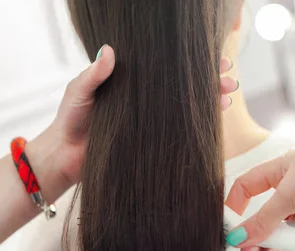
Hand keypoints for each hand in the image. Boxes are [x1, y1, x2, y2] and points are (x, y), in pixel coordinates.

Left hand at [31, 46, 239, 195]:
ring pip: (188, 109)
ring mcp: (153, 122)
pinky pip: (179, 134)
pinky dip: (198, 128)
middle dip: (212, 81)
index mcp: (135, 82)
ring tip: (228, 96)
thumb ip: (94, 74)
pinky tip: (213, 122)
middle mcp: (149, 101)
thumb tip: (108, 50)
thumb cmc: (69, 120)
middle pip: (186, 87)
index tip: (215, 58)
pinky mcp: (153, 142)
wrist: (64, 156)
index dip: (193, 63)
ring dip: (211, 102)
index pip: (169, 68)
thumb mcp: (79, 92)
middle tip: (230, 78)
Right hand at [225, 133, 294, 250]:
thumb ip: (262, 220)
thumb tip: (238, 238)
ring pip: (290, 226)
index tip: (232, 227)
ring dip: (281, 244)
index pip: (248, 185)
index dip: (236, 204)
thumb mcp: (286, 196)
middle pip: (270, 213)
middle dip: (260, 235)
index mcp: (280, 169)